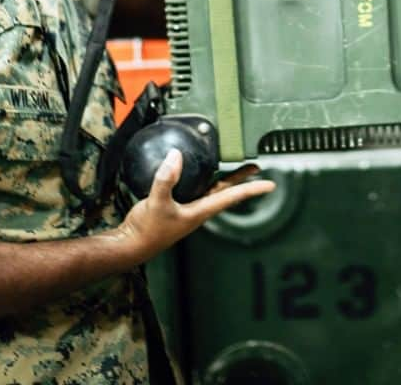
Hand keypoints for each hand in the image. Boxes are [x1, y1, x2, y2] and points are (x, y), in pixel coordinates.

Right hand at [116, 149, 274, 261]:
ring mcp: (188, 209)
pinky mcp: (176, 206)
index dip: (252, 189)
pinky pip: (196, 189)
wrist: (130, 244)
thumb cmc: (147, 230)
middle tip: (255, 167)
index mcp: (200, 211)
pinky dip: (202, 179)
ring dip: (224, 178)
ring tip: (233, 165)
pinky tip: (197, 171)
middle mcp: (198, 210)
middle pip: (226, 192)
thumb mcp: (157, 202)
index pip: (232, 197)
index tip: (270, 184)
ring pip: (212, 190)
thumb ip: (166, 179)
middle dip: (242, 179)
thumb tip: (175, 156)